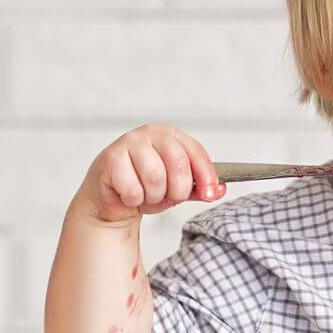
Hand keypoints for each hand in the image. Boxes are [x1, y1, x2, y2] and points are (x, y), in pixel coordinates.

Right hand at [78, 123, 224, 225]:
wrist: (112, 198)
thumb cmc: (145, 187)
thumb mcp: (177, 188)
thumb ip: (199, 188)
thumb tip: (221, 189)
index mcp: (171, 135)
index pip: (196, 152)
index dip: (207, 176)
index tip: (210, 194)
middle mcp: (151, 133)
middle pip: (179, 165)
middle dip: (177, 191)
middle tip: (167, 196)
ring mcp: (129, 142)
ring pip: (155, 178)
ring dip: (153, 196)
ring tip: (146, 194)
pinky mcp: (111, 158)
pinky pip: (133, 189)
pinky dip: (134, 200)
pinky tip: (128, 194)